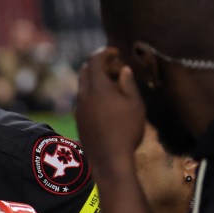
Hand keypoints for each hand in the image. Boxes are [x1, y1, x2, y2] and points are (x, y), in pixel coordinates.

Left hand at [75, 47, 146, 175]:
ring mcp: (78, 108)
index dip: (104, 52)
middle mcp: (84, 96)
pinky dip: (92, 93)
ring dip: (95, 80)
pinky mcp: (78, 120)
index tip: (115, 52)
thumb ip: (129, 83)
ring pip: (83, 86)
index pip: (94, 60)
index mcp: (98, 88)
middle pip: (85, 70)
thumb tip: (124, 69)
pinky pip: (82, 99)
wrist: (109, 160)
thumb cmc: (127, 131)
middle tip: (115, 70)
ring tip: (113, 88)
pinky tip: (106, 104)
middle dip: (99, 65)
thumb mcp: (135, 105)